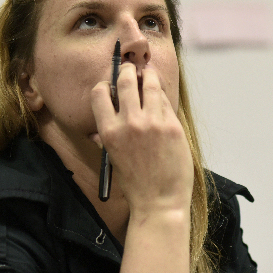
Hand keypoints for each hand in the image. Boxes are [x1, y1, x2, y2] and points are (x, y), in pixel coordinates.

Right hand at [91, 62, 192, 213]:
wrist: (159, 202)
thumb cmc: (136, 183)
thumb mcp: (113, 157)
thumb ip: (110, 134)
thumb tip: (108, 118)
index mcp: (109, 132)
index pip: (100, 93)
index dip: (106, 85)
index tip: (112, 85)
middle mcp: (129, 123)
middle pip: (126, 80)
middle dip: (128, 70)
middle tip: (131, 70)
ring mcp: (152, 122)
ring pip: (149, 83)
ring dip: (148, 75)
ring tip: (148, 74)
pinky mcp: (172, 126)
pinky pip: (165, 101)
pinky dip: (161, 96)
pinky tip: (161, 98)